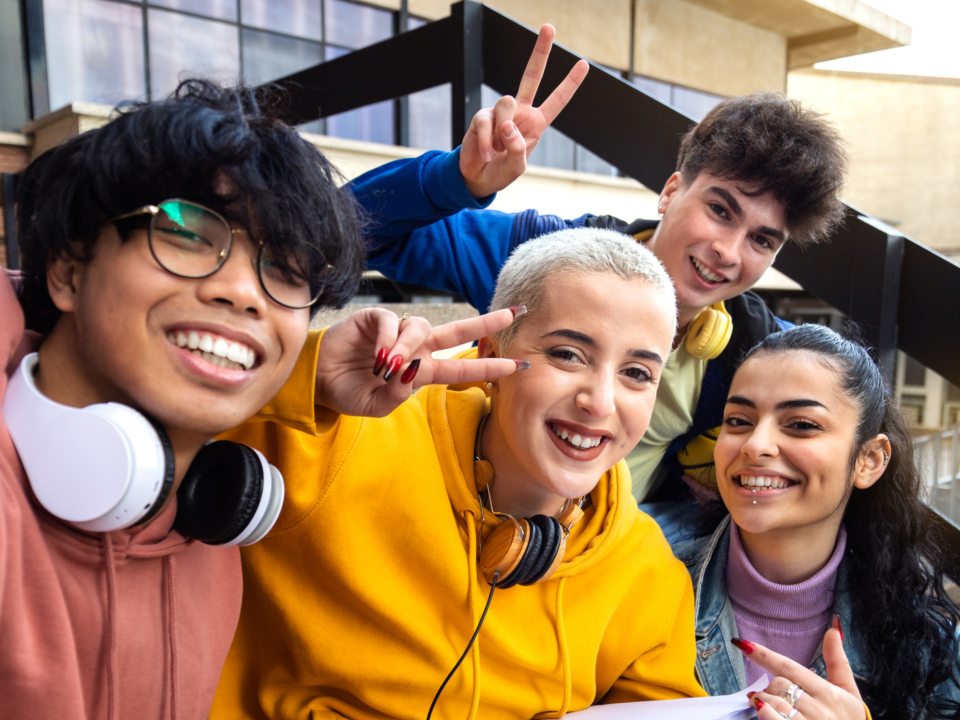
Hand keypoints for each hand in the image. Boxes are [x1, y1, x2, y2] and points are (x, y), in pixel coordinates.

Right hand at [314, 307, 522, 417]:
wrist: (317, 381)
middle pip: (457, 331)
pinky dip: (389, 339)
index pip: (461, 366)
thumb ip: (398, 393)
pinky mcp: (377, 319)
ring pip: (422, 328)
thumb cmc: (349, 394)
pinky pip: (393, 322)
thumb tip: (412, 368)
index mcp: (421, 371)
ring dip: (409, 347)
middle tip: (513, 313)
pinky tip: (377, 355)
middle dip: (486, 322)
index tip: (519, 365)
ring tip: (388, 366)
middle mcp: (415, 348)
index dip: (489, 367)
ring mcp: (397, 331)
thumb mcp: (377, 407)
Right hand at [459, 23, 588, 197]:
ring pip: (505, 104)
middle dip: (540, 51)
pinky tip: (487, 154)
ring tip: (496, 151)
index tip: (584, 63)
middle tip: (549, 27)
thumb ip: (518, 147)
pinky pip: (486, 122)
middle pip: (531, 76)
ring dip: (501, 133)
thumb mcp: (518, 166)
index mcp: (536, 123)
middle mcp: (520, 112)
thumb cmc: (502, 171)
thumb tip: (507, 125)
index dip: (570, 83)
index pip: (556, 100)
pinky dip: (486, 142)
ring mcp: (500, 112)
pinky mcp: (481, 116)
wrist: (477, 178)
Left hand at [733, 625, 865, 719]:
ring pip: (772, 703)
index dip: (764, 654)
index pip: (789, 667)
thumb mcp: (848, 692)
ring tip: (761, 704)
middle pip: (778, 684)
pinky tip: (762, 712)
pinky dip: (765, 714)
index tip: (742, 644)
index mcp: (829, 693)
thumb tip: (833, 629)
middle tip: (769, 693)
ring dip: (761, 701)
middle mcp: (819, 710)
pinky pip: (773, 719)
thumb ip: (837, 661)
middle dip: (769, 687)